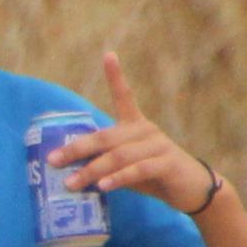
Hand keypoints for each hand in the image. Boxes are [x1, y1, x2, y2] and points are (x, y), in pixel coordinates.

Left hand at [58, 49, 217, 212]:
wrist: (193, 190)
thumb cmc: (154, 176)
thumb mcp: (127, 166)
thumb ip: (105, 163)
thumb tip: (69, 171)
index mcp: (136, 125)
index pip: (125, 96)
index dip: (117, 76)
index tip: (109, 55)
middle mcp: (146, 130)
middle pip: (107, 136)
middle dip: (77, 149)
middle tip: (53, 161)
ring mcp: (158, 145)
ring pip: (119, 155)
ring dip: (92, 171)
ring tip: (71, 184)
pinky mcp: (168, 163)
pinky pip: (138, 170)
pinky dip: (118, 178)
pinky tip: (104, 187)